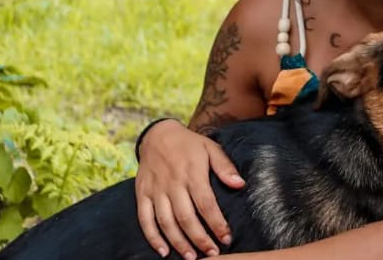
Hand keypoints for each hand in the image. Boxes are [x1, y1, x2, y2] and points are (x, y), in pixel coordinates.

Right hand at [135, 120, 245, 258]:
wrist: (158, 134)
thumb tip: (240, 185)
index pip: (206, 204)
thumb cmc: (189, 144)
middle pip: (186, 217)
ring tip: (191, 257)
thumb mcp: (210, 148)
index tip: (226, 238)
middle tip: (212, 253)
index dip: (217, 223)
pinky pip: (145, 219)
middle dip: (200, 239)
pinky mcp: (142, 193)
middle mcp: (173, 183)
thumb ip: (225, 167)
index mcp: (192, 172)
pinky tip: (163, 251)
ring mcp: (156, 189)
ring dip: (179, 242)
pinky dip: (152, 237)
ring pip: (166, 222)